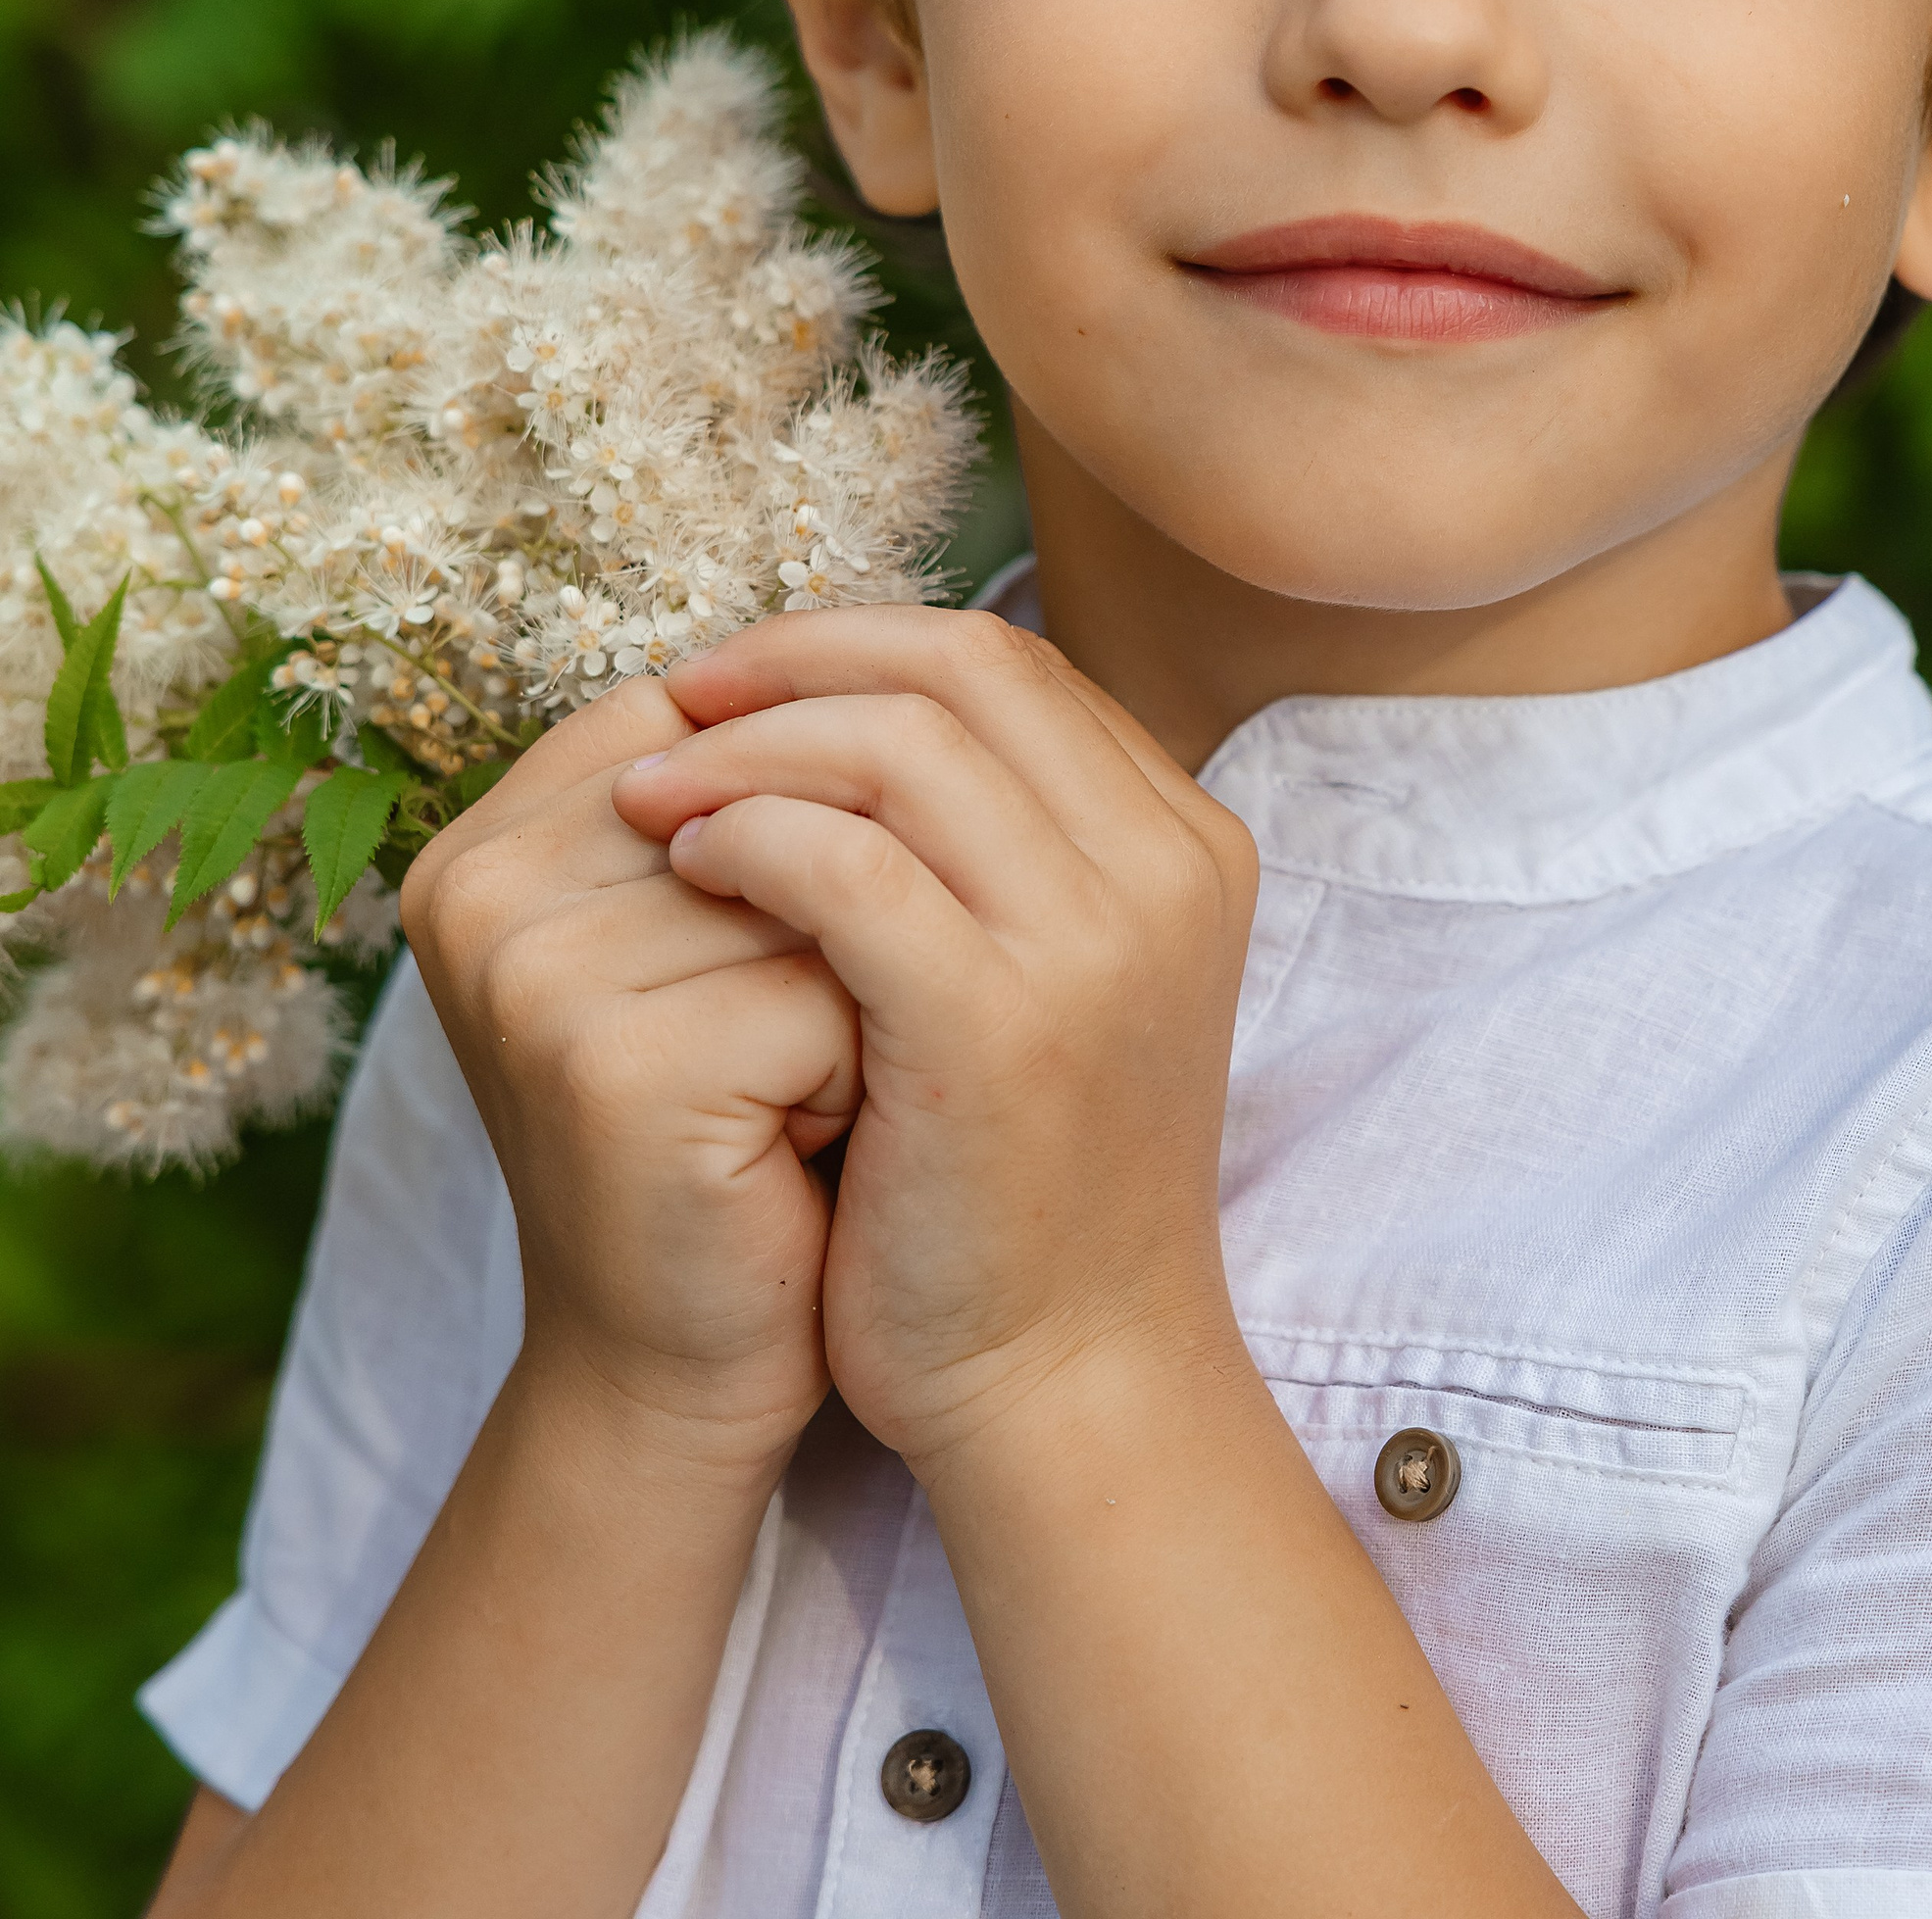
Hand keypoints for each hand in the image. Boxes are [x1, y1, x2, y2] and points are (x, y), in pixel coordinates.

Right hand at [399, 681, 862, 1469]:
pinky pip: (827, 990)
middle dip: (846, 907)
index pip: (719, 714)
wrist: (688, 1371)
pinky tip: (812, 1147)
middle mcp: (478, 880)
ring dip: (871, 982)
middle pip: (778, 787)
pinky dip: (865, 1069)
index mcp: (493, 829)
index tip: (786, 945)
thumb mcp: (718, 942)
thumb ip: (750, 795)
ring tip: (807, 1089)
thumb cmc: (737, 1135)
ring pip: (821, 879)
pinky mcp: (608, 1062)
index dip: (816, 817)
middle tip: (797, 1042)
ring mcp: (531, 968)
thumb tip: (907, 647)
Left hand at [609, 608, 1259, 1477]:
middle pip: (962, 667)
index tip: (746, 681)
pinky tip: (688, 867)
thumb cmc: (1028, 1184)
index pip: (1011, 665)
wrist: (1071, 1380)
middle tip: (683, 700)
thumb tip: (852, 719)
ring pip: (900, 741)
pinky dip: (749, 836)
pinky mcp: (998, 1022)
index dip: (861, 646)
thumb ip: (1004, 853)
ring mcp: (1093, 940)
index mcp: (1182, 843)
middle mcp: (1163, 867)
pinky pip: (848, 864)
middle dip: (799, 660)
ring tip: (654, 795)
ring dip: (753, 747)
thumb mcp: (1058, 981)